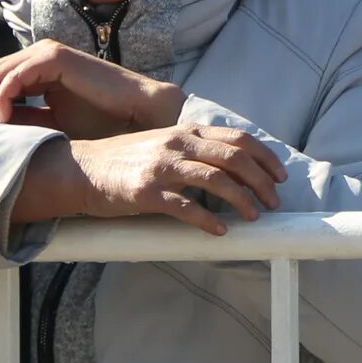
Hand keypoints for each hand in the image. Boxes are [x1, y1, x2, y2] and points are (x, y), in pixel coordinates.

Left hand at [0, 39, 185, 139]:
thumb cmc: (97, 121)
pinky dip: (2, 98)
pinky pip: (14, 75)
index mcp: (34, 68)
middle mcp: (36, 55)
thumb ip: (20, 118)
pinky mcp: (54, 56)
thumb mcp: (47, 122)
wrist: (133, 113)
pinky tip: (4, 119)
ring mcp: (45, 52)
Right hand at [13, 126, 284, 235]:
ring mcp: (162, 166)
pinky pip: (184, 206)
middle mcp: (177, 144)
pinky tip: (220, 231)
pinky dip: (207, 219)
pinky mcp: (146, 191)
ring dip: (241, 199)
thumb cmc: (127, 161)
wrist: (80, 169)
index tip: (280, 176)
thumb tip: (233, 167)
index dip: (265, 157)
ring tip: (254, 216)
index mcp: (186, 131)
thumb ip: (195, 149)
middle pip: (234, 158)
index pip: (238, 138)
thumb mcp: (165, 144)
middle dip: (260, 181)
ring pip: (215, 179)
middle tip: (274, 202)